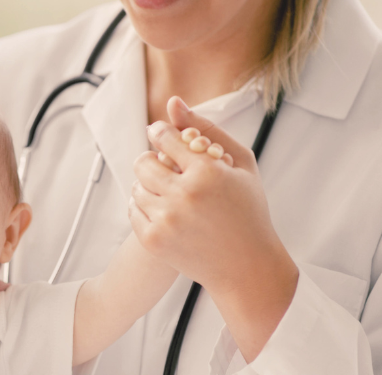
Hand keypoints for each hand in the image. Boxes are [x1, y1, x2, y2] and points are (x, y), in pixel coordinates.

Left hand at [129, 95, 297, 360]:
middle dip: (151, 160)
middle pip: (142, 162)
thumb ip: (207, 128)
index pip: (163, 138)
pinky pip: (133, 212)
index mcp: (207, 172)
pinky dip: (145, 208)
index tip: (161, 136)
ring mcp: (166, 220)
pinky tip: (163, 210)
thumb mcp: (240, 163)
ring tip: (168, 191)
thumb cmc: (248, 210)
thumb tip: (172, 102)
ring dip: (148, 186)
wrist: (245, 265)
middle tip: (162, 166)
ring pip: (136, 187)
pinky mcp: (153, 241)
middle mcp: (183, 195)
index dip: (160, 134)